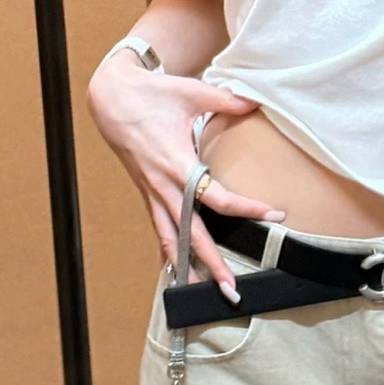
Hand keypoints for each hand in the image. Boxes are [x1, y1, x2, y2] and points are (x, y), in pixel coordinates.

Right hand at [83, 54, 277, 295]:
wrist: (111, 98)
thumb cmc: (151, 94)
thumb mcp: (191, 92)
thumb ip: (226, 100)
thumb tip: (255, 101)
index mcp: (177, 163)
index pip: (215, 197)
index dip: (245, 208)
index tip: (272, 214)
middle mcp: (163, 186)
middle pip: (191, 234)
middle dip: (211, 263)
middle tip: (231, 288)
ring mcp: (152, 193)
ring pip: (170, 239)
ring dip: (187, 267)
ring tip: (202, 292)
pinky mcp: (146, 193)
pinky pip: (159, 228)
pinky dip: (168, 251)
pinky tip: (177, 271)